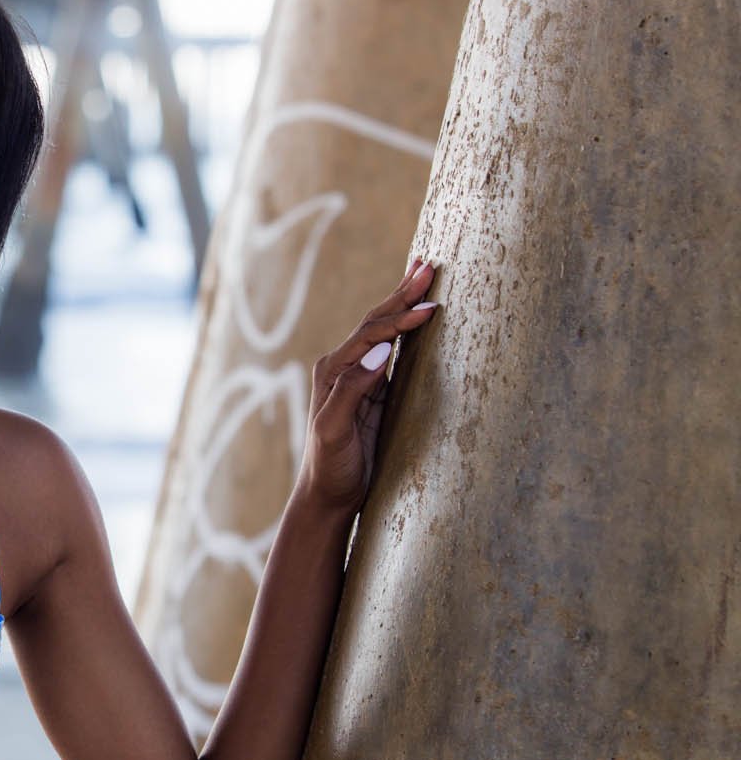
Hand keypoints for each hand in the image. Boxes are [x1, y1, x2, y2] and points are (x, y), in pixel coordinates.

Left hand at [297, 256, 438, 513]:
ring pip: (383, 330)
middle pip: (376, 321)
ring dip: (403, 303)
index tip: (432, 307)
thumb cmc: (330, 465)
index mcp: (333, 371)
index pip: (371, 334)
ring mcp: (358, 377)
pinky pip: (392, 350)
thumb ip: (353, 390)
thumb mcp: (336, 430)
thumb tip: (383, 351)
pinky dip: (405, 328)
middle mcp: (342, 367)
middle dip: (402, 293)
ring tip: (422, 275)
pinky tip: (416, 317)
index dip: (400, 319)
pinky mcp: (373, 391)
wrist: (327, 493)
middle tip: (429, 266)